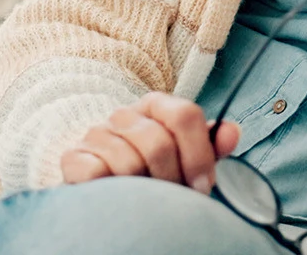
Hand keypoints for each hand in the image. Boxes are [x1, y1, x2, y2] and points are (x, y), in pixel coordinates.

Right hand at [59, 92, 240, 192]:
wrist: (102, 182)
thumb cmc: (151, 170)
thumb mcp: (184, 156)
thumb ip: (209, 146)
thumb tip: (232, 132)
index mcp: (156, 106)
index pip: (185, 115)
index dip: (199, 154)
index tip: (204, 186)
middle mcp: (125, 114)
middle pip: (159, 143)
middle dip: (172, 180)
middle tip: (174, 200)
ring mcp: (97, 134)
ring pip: (130, 163)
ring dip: (143, 191)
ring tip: (146, 200)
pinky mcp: (74, 158)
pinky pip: (97, 174)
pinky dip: (111, 190)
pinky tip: (117, 195)